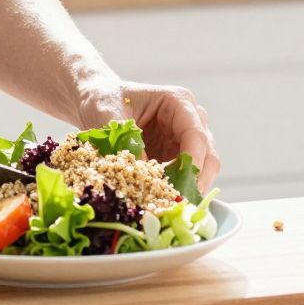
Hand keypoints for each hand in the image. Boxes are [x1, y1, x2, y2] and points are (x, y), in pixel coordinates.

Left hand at [78, 77, 219, 190]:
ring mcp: (184, 138)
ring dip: (189, 187)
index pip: (195, 134)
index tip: (183, 186)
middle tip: (180, 203)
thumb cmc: (103, 100)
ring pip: (202, 168)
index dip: (194, 162)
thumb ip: (125, 140)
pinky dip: (177, 189)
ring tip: (169, 204)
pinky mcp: (175, 154)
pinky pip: (185, 175)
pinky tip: (161, 200)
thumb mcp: (107, 114)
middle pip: (207, 153)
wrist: (95, 100)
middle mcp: (189, 118)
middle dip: (196, 180)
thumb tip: (142, 172)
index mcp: (177, 101)